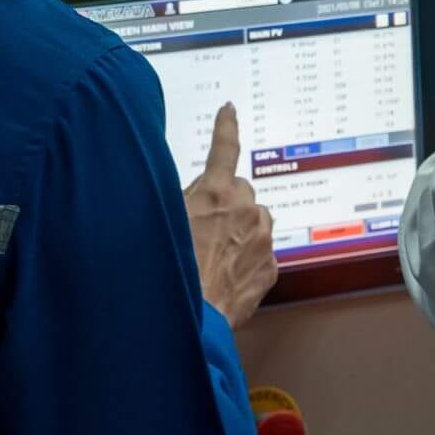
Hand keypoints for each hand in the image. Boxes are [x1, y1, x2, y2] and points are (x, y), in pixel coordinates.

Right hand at [184, 104, 276, 328]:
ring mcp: (263, 239)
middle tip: (202, 228)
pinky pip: (261, 251)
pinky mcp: (271, 267)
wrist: (193, 324)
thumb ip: (182, 199)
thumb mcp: (163, 222)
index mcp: (217, 193)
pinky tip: (226, 275)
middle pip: (239, 191)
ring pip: (254, 220)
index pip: (224, 148)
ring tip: (213, 256)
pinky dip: (247, 257)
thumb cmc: (171, 274)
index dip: (225, 126)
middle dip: (226, 203)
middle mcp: (246, 210)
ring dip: (240, 229)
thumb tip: (189, 190)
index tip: (229, 111)